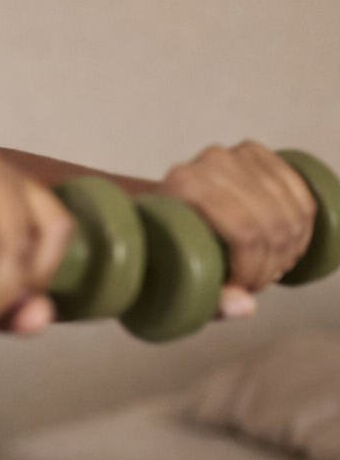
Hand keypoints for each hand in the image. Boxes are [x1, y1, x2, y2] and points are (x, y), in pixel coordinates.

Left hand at [158, 141, 316, 317]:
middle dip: (272, 263)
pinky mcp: (258, 156)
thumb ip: (210, 299)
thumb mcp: (177, 280)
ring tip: (270, 269)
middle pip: (270, 223)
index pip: (244, 231)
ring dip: (289, 250)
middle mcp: (211, 162)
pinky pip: (301, 198)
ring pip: (290, 213)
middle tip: (257, 282)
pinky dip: (302, 230)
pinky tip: (287, 249)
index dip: (254, 267)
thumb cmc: (166, 247)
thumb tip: (246, 304)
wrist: (158, 209)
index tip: (243, 286)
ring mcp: (236, 155)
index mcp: (184, 185)